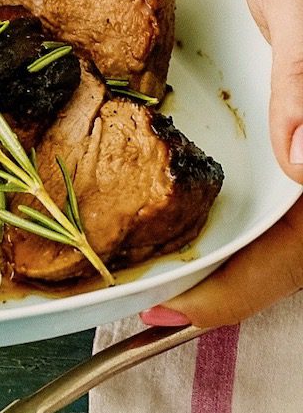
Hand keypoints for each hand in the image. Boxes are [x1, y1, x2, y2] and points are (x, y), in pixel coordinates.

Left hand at [142, 0, 302, 327]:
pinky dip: (193, 189)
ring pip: (256, 212)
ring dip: (201, 242)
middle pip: (277, 243)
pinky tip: (144, 192)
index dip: (242, 289)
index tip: (171, 310)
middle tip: (133, 300)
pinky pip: (236, 162)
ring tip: (127, 262)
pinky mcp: (267, 102)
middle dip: (211, 279)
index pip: (302, 244)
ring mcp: (296, 127)